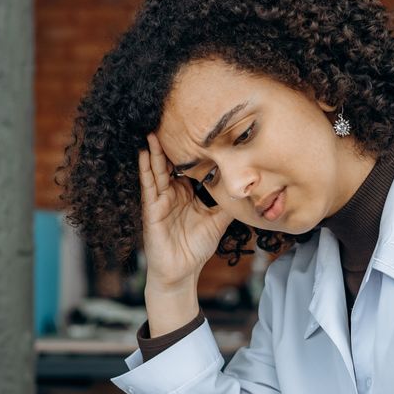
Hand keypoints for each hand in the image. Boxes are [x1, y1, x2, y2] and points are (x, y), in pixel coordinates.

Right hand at [138, 132, 234, 289]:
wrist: (181, 273)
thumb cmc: (196, 248)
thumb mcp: (219, 221)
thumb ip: (229, 204)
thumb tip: (249, 190)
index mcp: (186, 194)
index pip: (188, 167)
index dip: (192, 150)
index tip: (197, 129)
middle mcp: (172, 194)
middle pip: (171, 164)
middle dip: (170, 144)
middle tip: (171, 120)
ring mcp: (160, 200)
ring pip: (158, 170)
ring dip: (155, 151)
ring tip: (153, 130)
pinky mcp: (152, 209)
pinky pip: (149, 186)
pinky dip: (146, 169)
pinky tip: (144, 154)